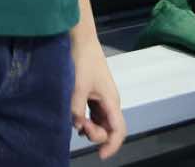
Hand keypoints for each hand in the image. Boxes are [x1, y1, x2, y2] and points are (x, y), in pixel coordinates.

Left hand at [70, 36, 128, 158]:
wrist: (81, 40)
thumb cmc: (83, 61)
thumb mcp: (78, 86)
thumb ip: (76, 108)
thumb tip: (77, 125)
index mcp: (111, 101)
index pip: (118, 130)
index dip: (112, 145)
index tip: (100, 155)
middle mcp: (110, 102)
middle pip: (109, 129)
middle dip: (96, 134)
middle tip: (80, 127)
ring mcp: (102, 98)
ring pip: (100, 122)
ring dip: (90, 128)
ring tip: (77, 122)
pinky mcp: (93, 94)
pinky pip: (93, 114)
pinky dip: (86, 120)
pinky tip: (76, 120)